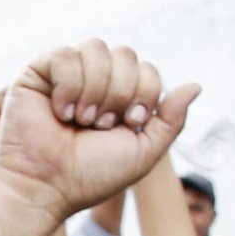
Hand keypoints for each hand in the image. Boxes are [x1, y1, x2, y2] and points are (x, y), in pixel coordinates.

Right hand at [0, 39, 202, 216]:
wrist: (47, 187)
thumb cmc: (90, 176)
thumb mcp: (143, 152)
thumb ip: (170, 120)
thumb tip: (196, 85)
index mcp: (119, 96)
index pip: (147, 69)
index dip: (144, 93)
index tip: (127, 123)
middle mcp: (94, 81)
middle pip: (126, 55)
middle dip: (119, 92)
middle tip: (100, 125)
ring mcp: (66, 74)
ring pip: (97, 48)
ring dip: (94, 90)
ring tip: (80, 120)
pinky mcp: (38, 72)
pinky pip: (66, 55)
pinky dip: (68, 86)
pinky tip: (59, 111)